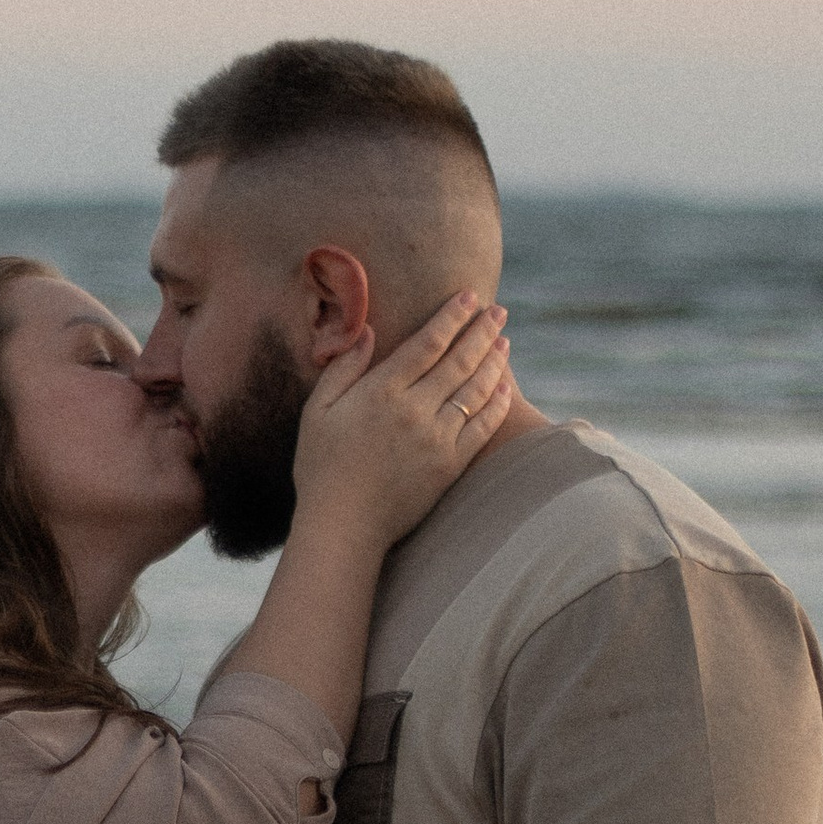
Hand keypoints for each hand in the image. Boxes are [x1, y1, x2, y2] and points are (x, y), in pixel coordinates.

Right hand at [291, 293, 511, 548]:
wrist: (343, 527)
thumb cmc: (322, 468)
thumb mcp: (318, 411)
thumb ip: (343, 368)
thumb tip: (369, 332)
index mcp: (382, 391)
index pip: (428, 342)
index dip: (452, 316)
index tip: (469, 297)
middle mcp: (414, 410)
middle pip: (459, 360)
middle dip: (481, 330)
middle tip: (498, 310)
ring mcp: (436, 439)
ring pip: (475, 389)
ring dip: (493, 362)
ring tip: (504, 341)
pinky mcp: (449, 466)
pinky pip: (482, 428)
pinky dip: (497, 404)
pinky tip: (504, 389)